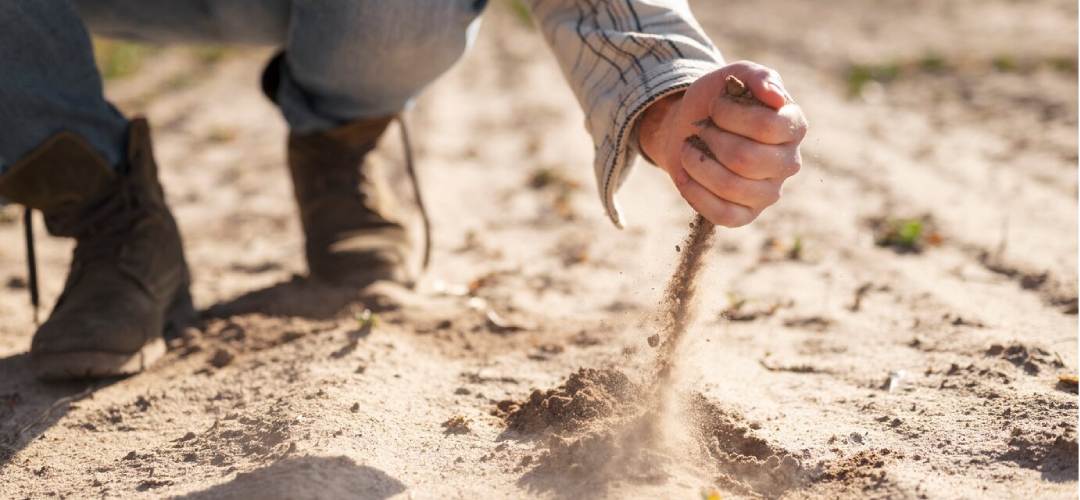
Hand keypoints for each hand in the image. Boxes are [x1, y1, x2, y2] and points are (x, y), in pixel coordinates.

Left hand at [638, 61, 806, 226]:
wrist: (687, 127)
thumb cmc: (716, 101)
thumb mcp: (734, 76)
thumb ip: (758, 77)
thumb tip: (777, 98)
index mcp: (794, 126)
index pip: (766, 126)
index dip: (730, 114)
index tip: (715, 105)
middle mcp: (788, 163)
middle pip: (745, 159)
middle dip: (711, 139)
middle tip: (701, 129)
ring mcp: (769, 193)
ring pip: (731, 187)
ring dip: (697, 164)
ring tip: (688, 149)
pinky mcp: (746, 214)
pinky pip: (723, 215)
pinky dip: (695, 193)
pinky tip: (685, 175)